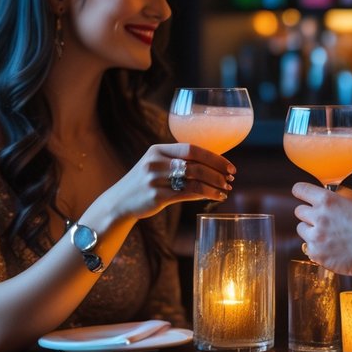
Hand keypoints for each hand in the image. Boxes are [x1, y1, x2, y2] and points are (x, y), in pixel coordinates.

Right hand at [104, 143, 234, 221]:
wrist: (119, 202)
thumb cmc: (145, 183)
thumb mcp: (156, 165)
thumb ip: (179, 162)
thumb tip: (213, 165)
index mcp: (157, 149)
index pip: (191, 148)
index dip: (214, 157)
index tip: (229, 165)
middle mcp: (155, 162)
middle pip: (195, 164)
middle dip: (217, 171)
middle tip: (231, 178)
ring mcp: (154, 179)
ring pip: (193, 180)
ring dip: (214, 185)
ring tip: (226, 190)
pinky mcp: (156, 196)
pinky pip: (186, 194)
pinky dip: (204, 195)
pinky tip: (214, 197)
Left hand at [292, 183, 351, 275]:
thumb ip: (336, 193)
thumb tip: (323, 190)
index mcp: (327, 200)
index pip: (299, 189)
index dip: (300, 191)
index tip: (301, 193)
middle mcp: (318, 217)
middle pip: (299, 211)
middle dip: (309, 213)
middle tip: (323, 219)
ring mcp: (315, 237)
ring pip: (301, 229)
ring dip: (311, 230)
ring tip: (328, 234)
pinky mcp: (315, 253)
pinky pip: (308, 246)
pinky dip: (317, 246)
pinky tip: (331, 246)